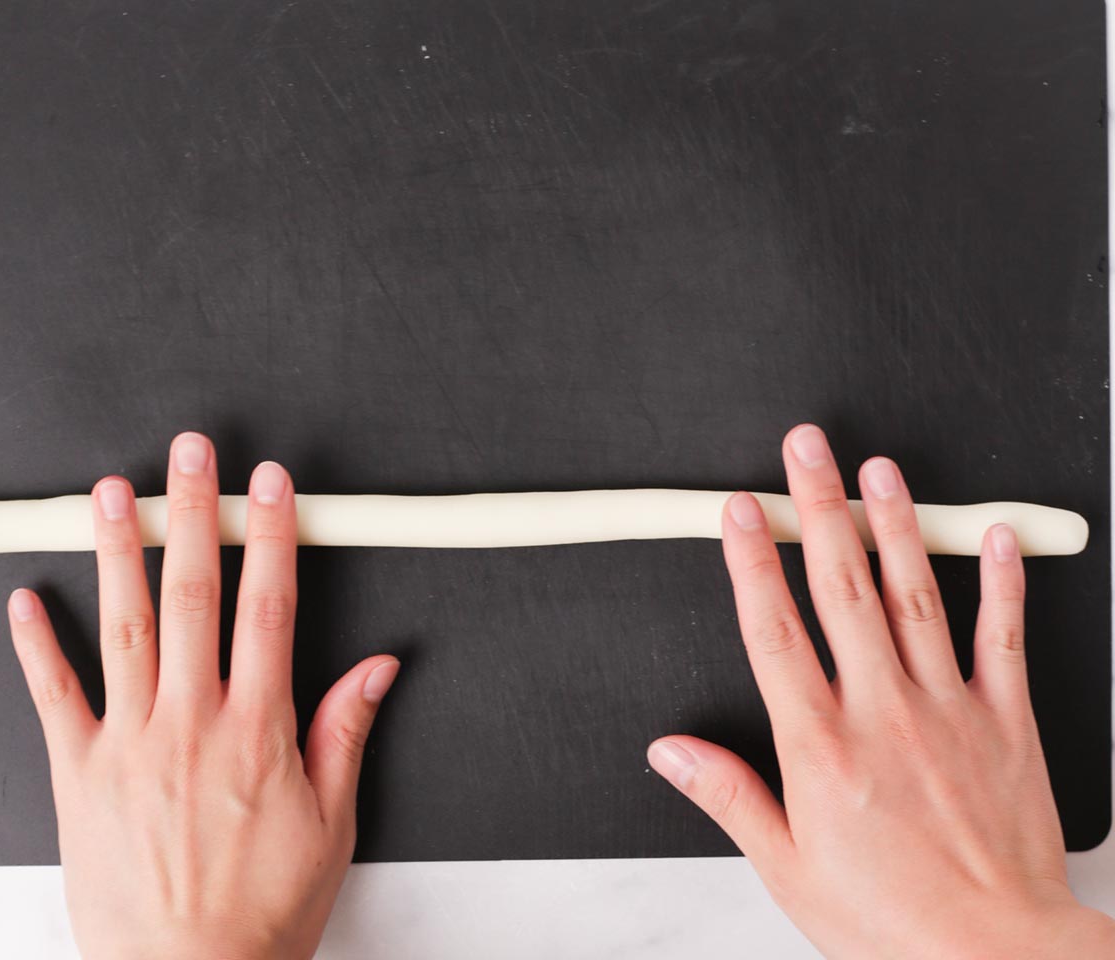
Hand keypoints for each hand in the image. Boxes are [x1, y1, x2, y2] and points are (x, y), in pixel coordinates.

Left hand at [6, 431, 398, 959]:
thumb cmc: (260, 910)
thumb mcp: (332, 822)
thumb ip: (347, 730)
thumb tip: (377, 667)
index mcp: (257, 729)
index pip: (268, 607)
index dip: (271, 537)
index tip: (269, 486)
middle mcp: (190, 722)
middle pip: (193, 595)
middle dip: (194, 514)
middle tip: (192, 455)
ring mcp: (128, 744)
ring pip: (123, 627)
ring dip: (118, 552)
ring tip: (113, 492)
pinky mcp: (78, 776)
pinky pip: (53, 698)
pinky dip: (37, 645)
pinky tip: (27, 599)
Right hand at [649, 424, 1114, 958]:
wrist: (996, 959)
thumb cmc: (889, 921)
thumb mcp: (787, 868)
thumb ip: (728, 796)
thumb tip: (670, 751)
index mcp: (820, 745)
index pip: (774, 631)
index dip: (751, 561)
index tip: (739, 509)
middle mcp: (880, 711)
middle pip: (841, 589)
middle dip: (817, 508)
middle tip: (806, 449)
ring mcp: (947, 709)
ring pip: (915, 596)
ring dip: (893, 525)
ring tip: (878, 469)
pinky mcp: (1005, 722)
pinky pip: (1002, 638)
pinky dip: (1000, 582)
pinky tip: (991, 535)